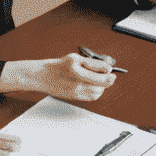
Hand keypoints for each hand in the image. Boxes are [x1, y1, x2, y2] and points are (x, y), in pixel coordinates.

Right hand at [0, 52, 116, 100]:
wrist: (43, 76)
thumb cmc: (60, 65)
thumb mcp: (75, 58)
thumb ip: (91, 63)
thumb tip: (108, 68)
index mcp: (76, 64)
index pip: (102, 68)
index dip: (108, 69)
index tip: (109, 69)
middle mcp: (76, 76)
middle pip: (103, 82)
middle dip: (109, 79)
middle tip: (111, 77)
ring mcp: (75, 88)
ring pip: (99, 91)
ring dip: (102, 86)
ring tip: (99, 81)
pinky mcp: (75, 96)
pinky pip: (92, 97)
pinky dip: (96, 92)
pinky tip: (93, 87)